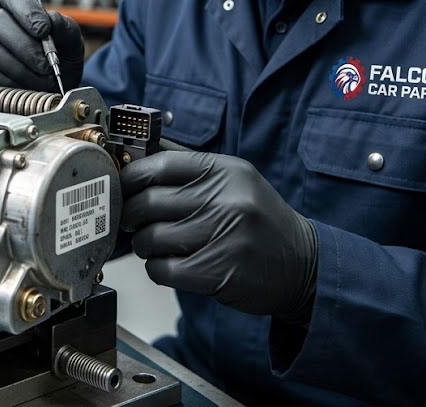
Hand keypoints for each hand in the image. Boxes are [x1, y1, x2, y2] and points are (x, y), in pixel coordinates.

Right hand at [0, 0, 84, 91]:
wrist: (51, 87)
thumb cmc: (60, 59)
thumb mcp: (70, 42)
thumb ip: (65, 29)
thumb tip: (52, 19)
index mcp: (16, 6)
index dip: (27, 10)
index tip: (45, 31)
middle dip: (26, 47)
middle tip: (47, 66)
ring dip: (20, 69)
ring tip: (41, 80)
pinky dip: (7, 82)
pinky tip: (24, 87)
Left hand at [121, 148, 317, 324]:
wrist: (304, 264)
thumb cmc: (260, 220)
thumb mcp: (234, 180)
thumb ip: (188, 165)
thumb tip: (141, 152)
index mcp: (225, 171)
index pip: (160, 163)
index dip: (131, 174)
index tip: (122, 183)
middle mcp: (225, 200)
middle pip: (149, 202)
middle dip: (131, 213)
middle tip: (133, 219)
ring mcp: (222, 237)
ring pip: (150, 237)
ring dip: (143, 244)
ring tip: (154, 244)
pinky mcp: (217, 273)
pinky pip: (161, 268)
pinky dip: (157, 267)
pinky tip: (169, 263)